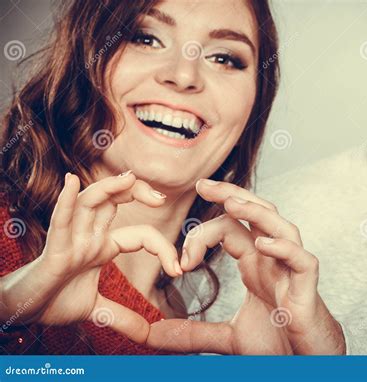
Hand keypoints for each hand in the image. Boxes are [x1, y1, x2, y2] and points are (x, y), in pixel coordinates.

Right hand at [0, 171, 180, 344]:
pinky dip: (65, 202)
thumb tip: (147, 333)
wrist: (23, 311)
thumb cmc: (55, 300)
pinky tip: (72, 183)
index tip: (178, 270)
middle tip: (161, 198)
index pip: (140, 235)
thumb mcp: (97, 311)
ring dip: (109, 189)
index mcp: (103, 247)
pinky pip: (59, 222)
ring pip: (89, 204)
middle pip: (114, 203)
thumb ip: (122, 317)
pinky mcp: (53, 251)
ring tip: (128, 178)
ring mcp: (71, 240)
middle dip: (137, 192)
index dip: (162, 247)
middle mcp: (89, 237)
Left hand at [145, 180, 344, 353]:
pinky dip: (283, 249)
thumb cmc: (278, 343)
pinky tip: (263, 245)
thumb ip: (193, 333)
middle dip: (231, 195)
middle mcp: (272, 259)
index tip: (182, 263)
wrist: (309, 363)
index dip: (203, 236)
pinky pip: (301, 260)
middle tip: (202, 183)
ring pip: (280, 227)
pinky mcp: (307, 288)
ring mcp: (291, 271)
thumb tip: (154, 336)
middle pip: (257, 213)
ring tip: (231, 203)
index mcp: (254, 264)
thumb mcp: (228, 338)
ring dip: (256, 212)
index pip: (230, 229)